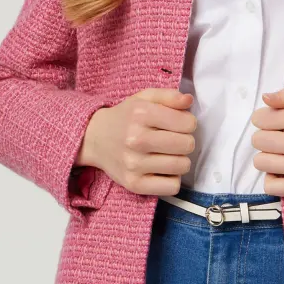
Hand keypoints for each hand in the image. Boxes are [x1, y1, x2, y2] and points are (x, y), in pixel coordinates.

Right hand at [78, 88, 195, 196]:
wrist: (94, 139)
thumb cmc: (125, 118)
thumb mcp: (144, 99)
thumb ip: (169, 96)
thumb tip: (188, 101)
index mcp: (141, 114)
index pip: (188, 123)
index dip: (188, 123)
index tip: (178, 125)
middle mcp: (136, 139)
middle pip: (187, 145)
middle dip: (185, 141)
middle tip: (173, 141)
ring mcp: (134, 164)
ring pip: (182, 166)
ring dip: (180, 161)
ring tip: (167, 155)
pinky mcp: (134, 184)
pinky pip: (172, 187)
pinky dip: (172, 180)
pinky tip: (162, 171)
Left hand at [250, 86, 283, 195]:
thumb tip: (265, 98)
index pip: (259, 119)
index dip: (266, 118)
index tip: (278, 121)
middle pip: (258, 141)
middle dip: (267, 136)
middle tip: (283, 137)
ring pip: (261, 163)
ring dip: (269, 157)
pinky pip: (271, 186)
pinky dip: (273, 179)